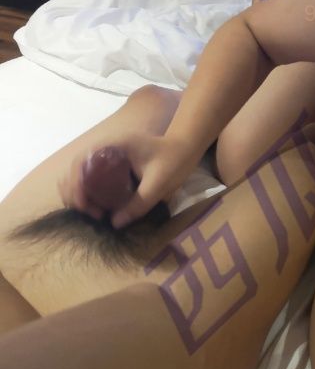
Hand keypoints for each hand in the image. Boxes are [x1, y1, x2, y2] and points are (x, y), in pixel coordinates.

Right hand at [59, 134, 196, 227]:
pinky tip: (101, 207)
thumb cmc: (175, 160)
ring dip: (82, 194)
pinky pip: (94, 178)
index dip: (75, 184)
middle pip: (76, 170)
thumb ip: (139, 203)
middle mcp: (105, 148)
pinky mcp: (113, 164)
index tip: (83, 205)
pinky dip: (91, 193)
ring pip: (82, 175)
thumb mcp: (159, 183)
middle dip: (76, 193)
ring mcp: (108, 156)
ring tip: (96, 213)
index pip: (80, 161)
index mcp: (113, 145)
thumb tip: (115, 223)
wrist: (186, 147)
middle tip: (93, 214)